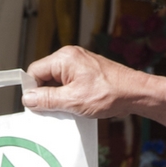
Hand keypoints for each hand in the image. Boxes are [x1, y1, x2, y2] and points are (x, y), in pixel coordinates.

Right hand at [22, 46, 142, 117]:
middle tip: (55, 109)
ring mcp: (80, 64)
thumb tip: (28, 98)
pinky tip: (78, 106)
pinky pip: (69, 84)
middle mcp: (71, 57)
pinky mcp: (87, 73)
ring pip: (57, 82)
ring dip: (60, 97)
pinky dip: (70, 95)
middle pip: (45, 76)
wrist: (136, 93)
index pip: (35, 71)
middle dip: (47, 94)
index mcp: (65, 58)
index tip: (36, 105)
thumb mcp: (73, 100)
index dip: (33, 90)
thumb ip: (47, 99)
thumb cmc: (111, 93)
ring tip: (71, 108)